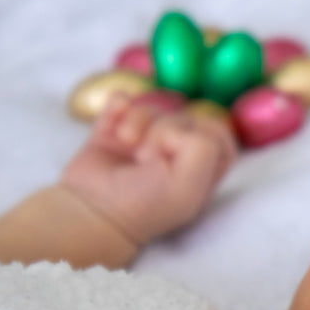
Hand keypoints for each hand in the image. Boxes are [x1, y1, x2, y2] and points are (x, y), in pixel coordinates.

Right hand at [60, 98, 237, 244]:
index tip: (181, 153)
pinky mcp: (114, 130)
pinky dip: (118, 106)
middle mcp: (175, 152)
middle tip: (147, 158)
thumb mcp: (189, 186)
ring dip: (138, 120)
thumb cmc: (145, 204)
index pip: (217, 132)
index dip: (202, 134)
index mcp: (200, 170)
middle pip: (184, 115)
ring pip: (153, 107)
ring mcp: (144, 139)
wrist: (93, 210)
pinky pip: (122, 99)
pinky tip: (113, 127)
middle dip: (165, 130)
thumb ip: (204, 148)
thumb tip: (173, 126)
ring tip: (127, 143)